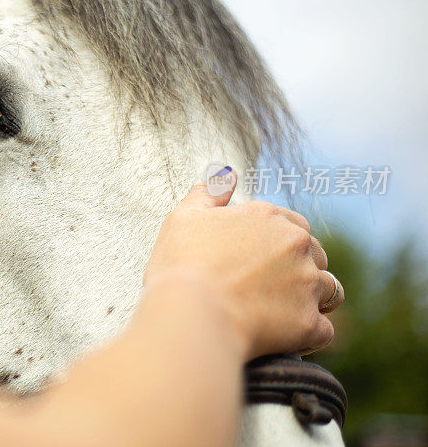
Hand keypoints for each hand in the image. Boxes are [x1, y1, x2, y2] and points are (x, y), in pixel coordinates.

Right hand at [144, 171, 342, 359]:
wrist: (191, 313)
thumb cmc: (182, 265)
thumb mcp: (184, 218)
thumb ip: (209, 193)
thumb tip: (227, 173)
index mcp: (268, 217)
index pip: (293, 224)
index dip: (277, 242)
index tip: (258, 260)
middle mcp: (297, 245)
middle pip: (317, 255)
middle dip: (300, 268)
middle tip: (268, 287)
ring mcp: (307, 284)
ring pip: (329, 290)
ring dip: (312, 300)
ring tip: (284, 312)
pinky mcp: (309, 323)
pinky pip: (325, 331)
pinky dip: (310, 335)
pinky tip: (289, 339)